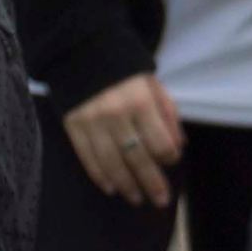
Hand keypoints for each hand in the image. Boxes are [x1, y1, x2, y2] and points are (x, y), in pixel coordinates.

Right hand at [62, 72, 185, 207]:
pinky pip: (87, 158)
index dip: (169, 156)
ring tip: (136, 198)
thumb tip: (179, 145)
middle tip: (161, 200)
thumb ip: (167, 112)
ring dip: (126, 185)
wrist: (82, 50)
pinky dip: (100, 176)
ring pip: (112, 163)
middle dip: (152, 182)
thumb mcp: (152, 83)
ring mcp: (92, 122)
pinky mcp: (72, 126)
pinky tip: (111, 188)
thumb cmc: (124, 68)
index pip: (160, 141)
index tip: (171, 160)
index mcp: (140, 101)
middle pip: (138, 158)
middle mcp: (116, 115)